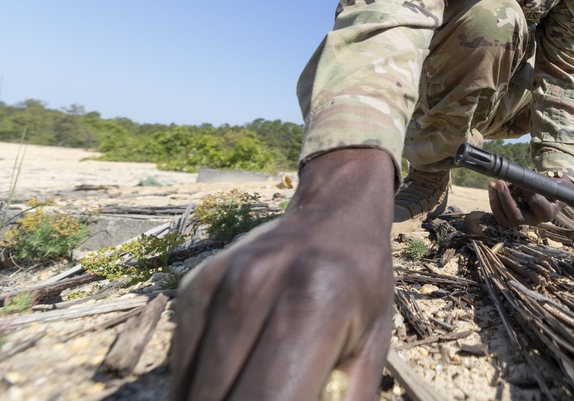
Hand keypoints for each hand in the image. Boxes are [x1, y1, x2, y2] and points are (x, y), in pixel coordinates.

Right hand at [170, 148, 395, 400]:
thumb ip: (344, 400)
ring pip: (191, 393)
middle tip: (271, 397)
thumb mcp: (371, 349)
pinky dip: (203, 393)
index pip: (268, 400)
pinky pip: (181, 370)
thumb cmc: (363, 286)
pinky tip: (236, 382)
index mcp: (312, 302)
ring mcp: (216, 284)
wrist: (335, 212)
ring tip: (258, 388)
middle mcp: (255, 286)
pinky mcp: (191, 288)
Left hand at [488, 175, 573, 227]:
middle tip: (500, 182)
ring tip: (493, 184)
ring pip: (506, 219)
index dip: (525, 191)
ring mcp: (523, 222)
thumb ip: (548, 181)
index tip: (518, 178)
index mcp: (548, 212)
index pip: (536, 203)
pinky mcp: (514, 220)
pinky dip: (494, 203)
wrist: (554, 195)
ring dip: (496, 202)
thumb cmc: (555, 186)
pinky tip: (492, 189)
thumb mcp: (559, 182)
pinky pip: (501, 216)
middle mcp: (535, 221)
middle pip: (516, 216)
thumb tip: (530, 175)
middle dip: (506, 199)